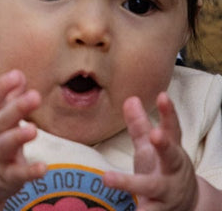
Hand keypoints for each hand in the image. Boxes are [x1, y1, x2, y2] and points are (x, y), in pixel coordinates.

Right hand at [0, 69, 46, 208]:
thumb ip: (8, 98)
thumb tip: (20, 74)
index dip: (2, 87)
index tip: (17, 74)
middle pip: (1, 120)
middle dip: (16, 107)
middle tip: (35, 96)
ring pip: (5, 145)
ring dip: (18, 136)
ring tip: (34, 129)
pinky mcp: (6, 177)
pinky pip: (17, 174)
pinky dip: (29, 171)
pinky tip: (43, 167)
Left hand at [103, 93, 200, 210]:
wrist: (187, 206)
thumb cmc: (163, 169)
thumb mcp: (152, 147)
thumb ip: (140, 125)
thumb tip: (130, 98)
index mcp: (171, 152)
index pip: (172, 129)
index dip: (169, 113)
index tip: (163, 95)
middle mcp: (171, 171)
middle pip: (170, 157)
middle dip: (164, 146)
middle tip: (156, 134)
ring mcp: (165, 193)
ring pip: (149, 188)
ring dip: (129, 183)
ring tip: (107, 178)